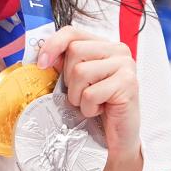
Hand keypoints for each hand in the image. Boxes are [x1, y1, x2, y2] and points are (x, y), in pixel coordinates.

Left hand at [36, 25, 140, 161]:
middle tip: (82, 94)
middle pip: (74, 51)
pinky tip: (100, 110)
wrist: (117, 138)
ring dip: (78, 95)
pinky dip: (89, 108)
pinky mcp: (128, 84)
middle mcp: (118, 50)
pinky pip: (91, 93)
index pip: (72, 32)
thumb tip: (42, 56)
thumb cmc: (96, 107)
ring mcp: (126, 65)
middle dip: (69, 78)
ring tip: (92, 103)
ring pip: (80, 71)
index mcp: (104, 44)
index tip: (42, 64)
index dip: (53, 45)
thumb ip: (63, 63)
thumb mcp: (75, 80)